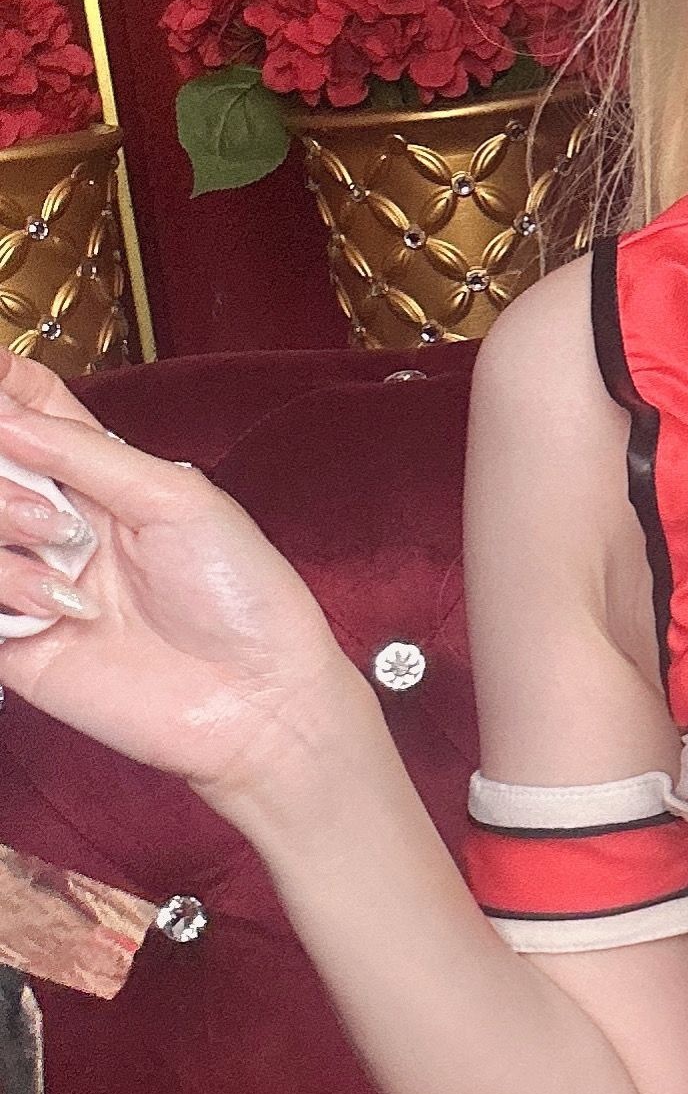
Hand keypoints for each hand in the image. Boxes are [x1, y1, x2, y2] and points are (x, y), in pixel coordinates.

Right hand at [0, 361, 350, 809]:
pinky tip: (55, 616)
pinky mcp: (20, 648)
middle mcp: (56, 524)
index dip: (1, 393)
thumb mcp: (175, 499)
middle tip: (53, 520)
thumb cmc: (241, 595)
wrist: (256, 700)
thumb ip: (84, 454)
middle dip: (3, 484)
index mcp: (99, 477)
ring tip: (68, 577)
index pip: (24, 411)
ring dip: (2, 538)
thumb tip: (7, 416)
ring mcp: (34, 584)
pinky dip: (1, 595)